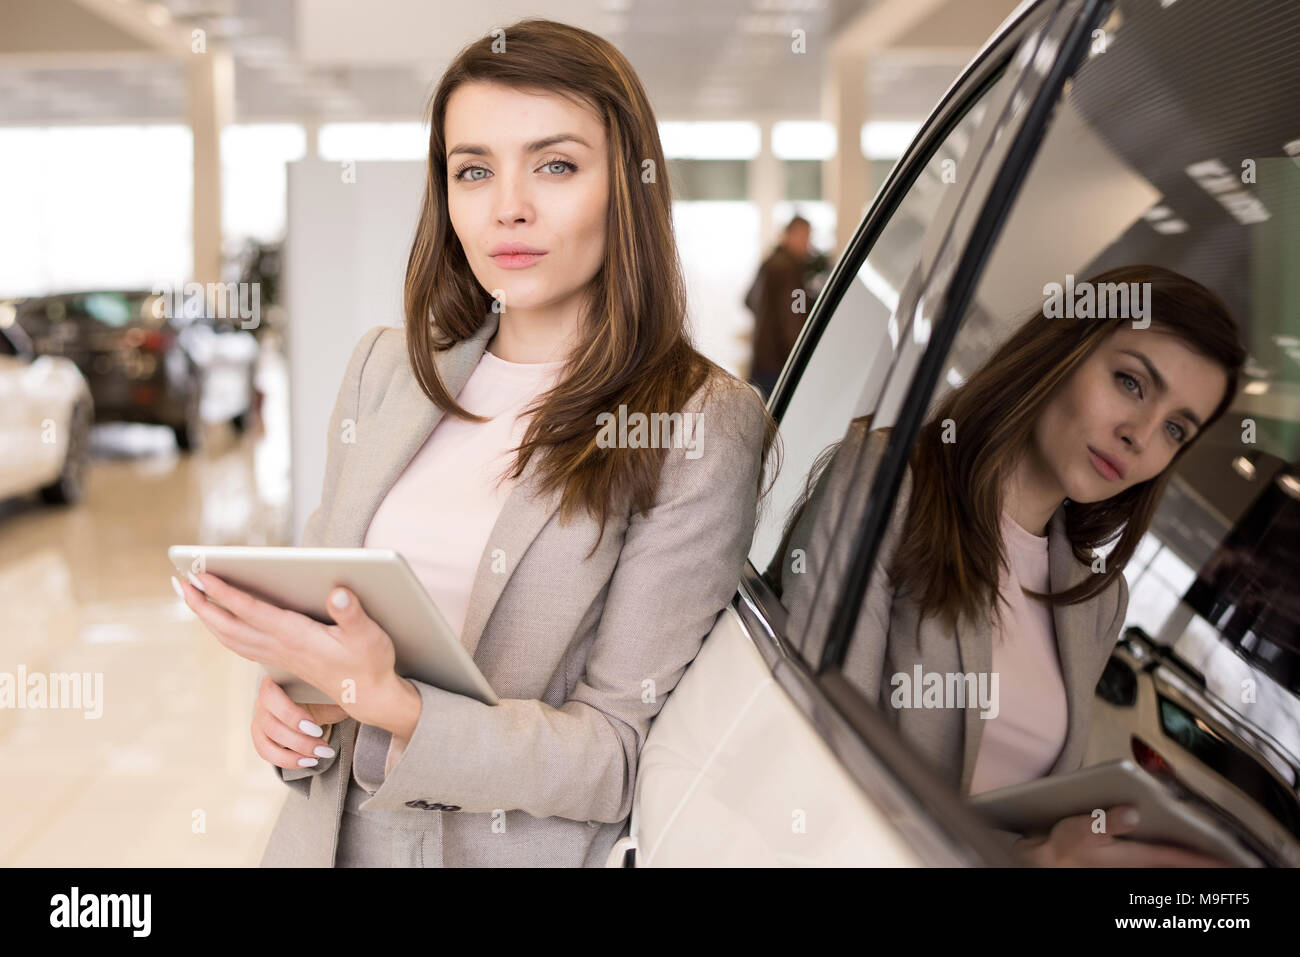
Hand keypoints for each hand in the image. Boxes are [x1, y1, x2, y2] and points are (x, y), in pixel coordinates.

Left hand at [173, 571, 419, 734]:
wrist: (369, 697)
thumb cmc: (370, 663)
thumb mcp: (369, 636)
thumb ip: (352, 614)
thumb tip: (338, 592)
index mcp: (296, 637)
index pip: (250, 611)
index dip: (224, 592)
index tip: (201, 573)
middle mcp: (281, 647)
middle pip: (228, 626)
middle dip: (202, 604)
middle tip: (179, 582)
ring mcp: (278, 655)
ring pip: (230, 637)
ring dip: (206, 617)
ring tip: (190, 596)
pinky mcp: (281, 660)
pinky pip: (240, 644)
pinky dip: (221, 630)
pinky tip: (218, 620)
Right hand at [252, 674, 346, 769]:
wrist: (315, 704)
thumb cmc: (321, 694)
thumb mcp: (330, 691)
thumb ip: (336, 691)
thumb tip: (353, 697)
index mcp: (276, 680)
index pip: (271, 695)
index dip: (290, 715)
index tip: (316, 729)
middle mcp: (263, 700)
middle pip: (270, 723)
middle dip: (298, 740)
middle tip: (323, 747)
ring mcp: (259, 719)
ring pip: (266, 741)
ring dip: (294, 752)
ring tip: (320, 755)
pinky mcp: (261, 736)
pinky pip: (266, 753)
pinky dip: (286, 761)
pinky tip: (308, 762)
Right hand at [1012, 804, 1232, 866]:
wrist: (1042, 863)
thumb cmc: (1060, 848)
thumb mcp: (1079, 831)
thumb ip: (1106, 822)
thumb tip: (1133, 810)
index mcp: (1131, 856)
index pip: (1177, 858)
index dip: (1203, 859)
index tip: (1230, 861)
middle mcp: (1135, 862)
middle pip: (1176, 862)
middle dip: (1199, 860)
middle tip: (1226, 859)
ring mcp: (1129, 863)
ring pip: (1165, 862)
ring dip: (1183, 858)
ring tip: (1205, 852)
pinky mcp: (1121, 860)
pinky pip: (1153, 859)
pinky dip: (1168, 856)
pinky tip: (1167, 845)